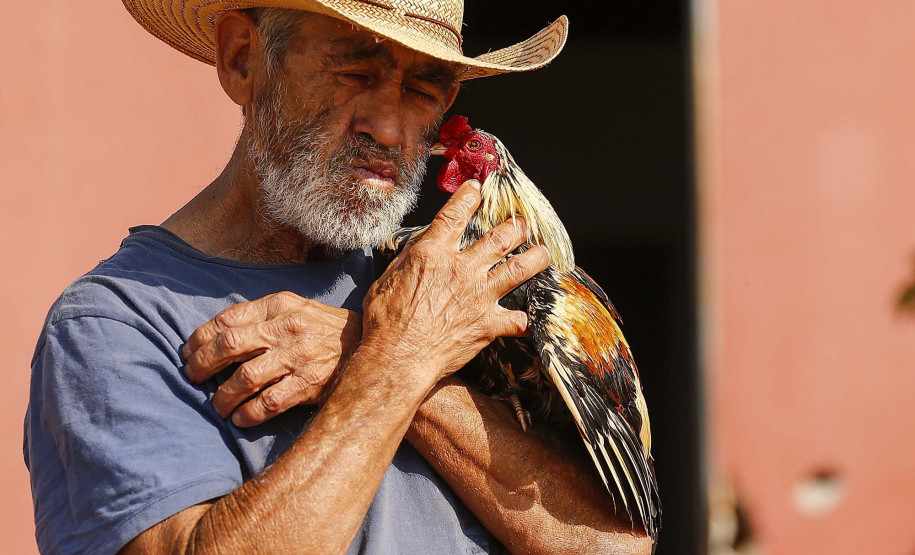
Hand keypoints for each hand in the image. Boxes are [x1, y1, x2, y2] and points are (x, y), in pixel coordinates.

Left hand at [181, 292, 362, 425]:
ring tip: (217, 405)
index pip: (228, 319)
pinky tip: (240, 418)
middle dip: (203, 364)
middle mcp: (289, 328)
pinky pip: (270, 402)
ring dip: (223, 395)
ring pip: (246, 377)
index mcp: (281, 305)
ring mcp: (300, 356)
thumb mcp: (295, 310)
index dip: (200, 337)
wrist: (371, 346)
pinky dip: (249, 413)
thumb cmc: (323, 329)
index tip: (188, 352)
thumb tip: (215, 334)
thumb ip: (260, 317)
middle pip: (230, 345)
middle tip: (192, 378)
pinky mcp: (311, 383)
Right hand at [360, 180, 549, 385]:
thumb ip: (410, 260)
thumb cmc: (385, 321)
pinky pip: (518, 320)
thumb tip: (420, 249)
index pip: (456, 214)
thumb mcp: (388, 278)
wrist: (397, 356)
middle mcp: (462, 269)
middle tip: (523, 222)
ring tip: (544, 253)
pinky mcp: (488, 324)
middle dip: (516, 226)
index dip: (469, 197)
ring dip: (536, 258)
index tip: (478, 188)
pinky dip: (524, 320)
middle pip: (500, 237)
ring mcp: (479, 295)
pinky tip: (528, 319)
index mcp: (433, 253)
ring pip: (520, 268)